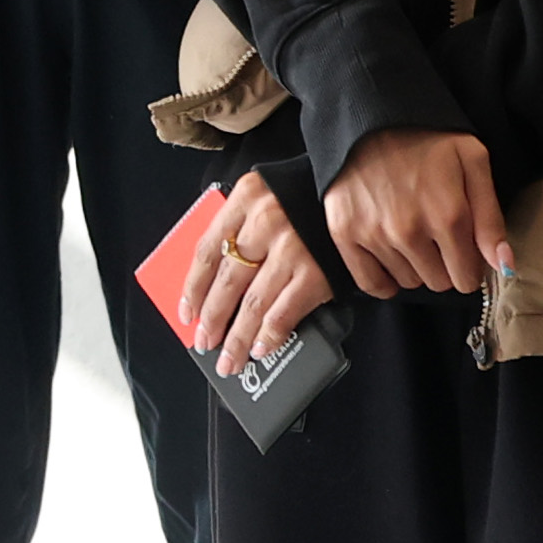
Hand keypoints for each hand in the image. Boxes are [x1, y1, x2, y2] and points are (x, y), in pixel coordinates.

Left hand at [176, 168, 337, 376]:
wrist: (355, 184)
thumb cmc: (305, 193)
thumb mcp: (265, 195)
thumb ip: (239, 227)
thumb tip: (213, 283)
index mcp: (245, 199)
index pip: (207, 251)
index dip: (193, 288)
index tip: (187, 313)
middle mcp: (265, 222)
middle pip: (227, 282)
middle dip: (212, 320)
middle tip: (205, 342)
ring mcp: (292, 249)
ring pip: (253, 304)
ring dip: (238, 338)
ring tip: (229, 359)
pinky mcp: (316, 271)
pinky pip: (284, 311)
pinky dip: (270, 335)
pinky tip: (260, 348)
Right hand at [322, 123, 513, 300]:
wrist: (371, 114)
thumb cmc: (428, 137)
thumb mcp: (473, 162)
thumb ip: (491, 218)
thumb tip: (504, 266)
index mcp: (448, 215)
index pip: (467, 278)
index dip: (470, 266)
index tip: (464, 249)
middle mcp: (410, 232)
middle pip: (438, 282)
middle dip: (444, 265)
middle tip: (437, 236)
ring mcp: (374, 235)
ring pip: (407, 281)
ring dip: (414, 266)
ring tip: (411, 233)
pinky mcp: (345, 233)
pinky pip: (370, 283)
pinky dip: (384, 279)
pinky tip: (391, 261)